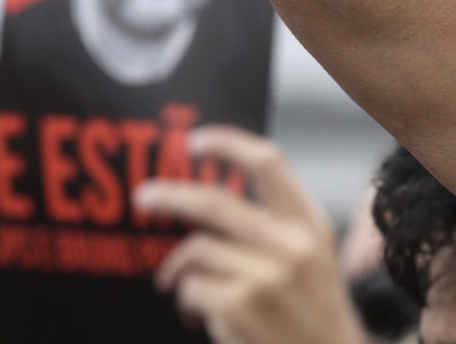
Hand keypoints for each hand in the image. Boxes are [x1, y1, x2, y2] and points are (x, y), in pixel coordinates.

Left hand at [134, 127, 366, 343]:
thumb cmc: (311, 314)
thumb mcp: (312, 259)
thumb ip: (274, 226)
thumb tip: (207, 198)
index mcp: (310, 224)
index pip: (269, 162)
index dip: (227, 143)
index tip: (194, 141)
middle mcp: (293, 245)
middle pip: (214, 202)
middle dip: (170, 195)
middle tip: (143, 197)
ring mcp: (268, 276)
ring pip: (197, 248)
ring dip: (180, 267)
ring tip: (179, 284)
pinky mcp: (243, 305)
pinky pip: (191, 286)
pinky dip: (187, 298)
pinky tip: (199, 312)